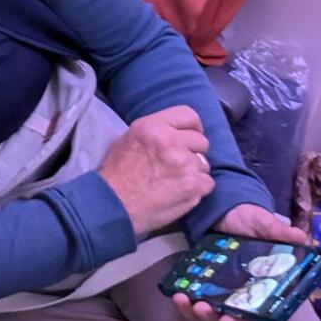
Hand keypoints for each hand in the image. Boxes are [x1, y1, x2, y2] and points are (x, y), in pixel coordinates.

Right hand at [98, 106, 214, 235]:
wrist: (113, 205)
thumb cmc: (116, 175)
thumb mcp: (127, 139)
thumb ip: (154, 132)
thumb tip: (174, 132)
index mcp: (152, 126)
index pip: (188, 115)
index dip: (193, 128)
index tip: (189, 139)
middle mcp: (169, 141)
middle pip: (201, 141)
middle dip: (193, 153)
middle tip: (177, 166)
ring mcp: (183, 163)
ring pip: (204, 164)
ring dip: (194, 173)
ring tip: (174, 182)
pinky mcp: (192, 185)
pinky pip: (207, 183)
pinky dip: (197, 190)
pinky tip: (180, 193)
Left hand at [172, 204, 310, 320]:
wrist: (227, 213)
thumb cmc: (251, 222)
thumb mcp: (264, 224)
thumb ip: (279, 232)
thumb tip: (298, 236)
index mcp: (270, 293)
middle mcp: (249, 303)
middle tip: (206, 310)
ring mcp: (226, 301)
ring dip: (200, 319)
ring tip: (188, 302)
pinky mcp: (207, 294)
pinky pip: (196, 311)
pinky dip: (186, 308)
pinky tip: (179, 295)